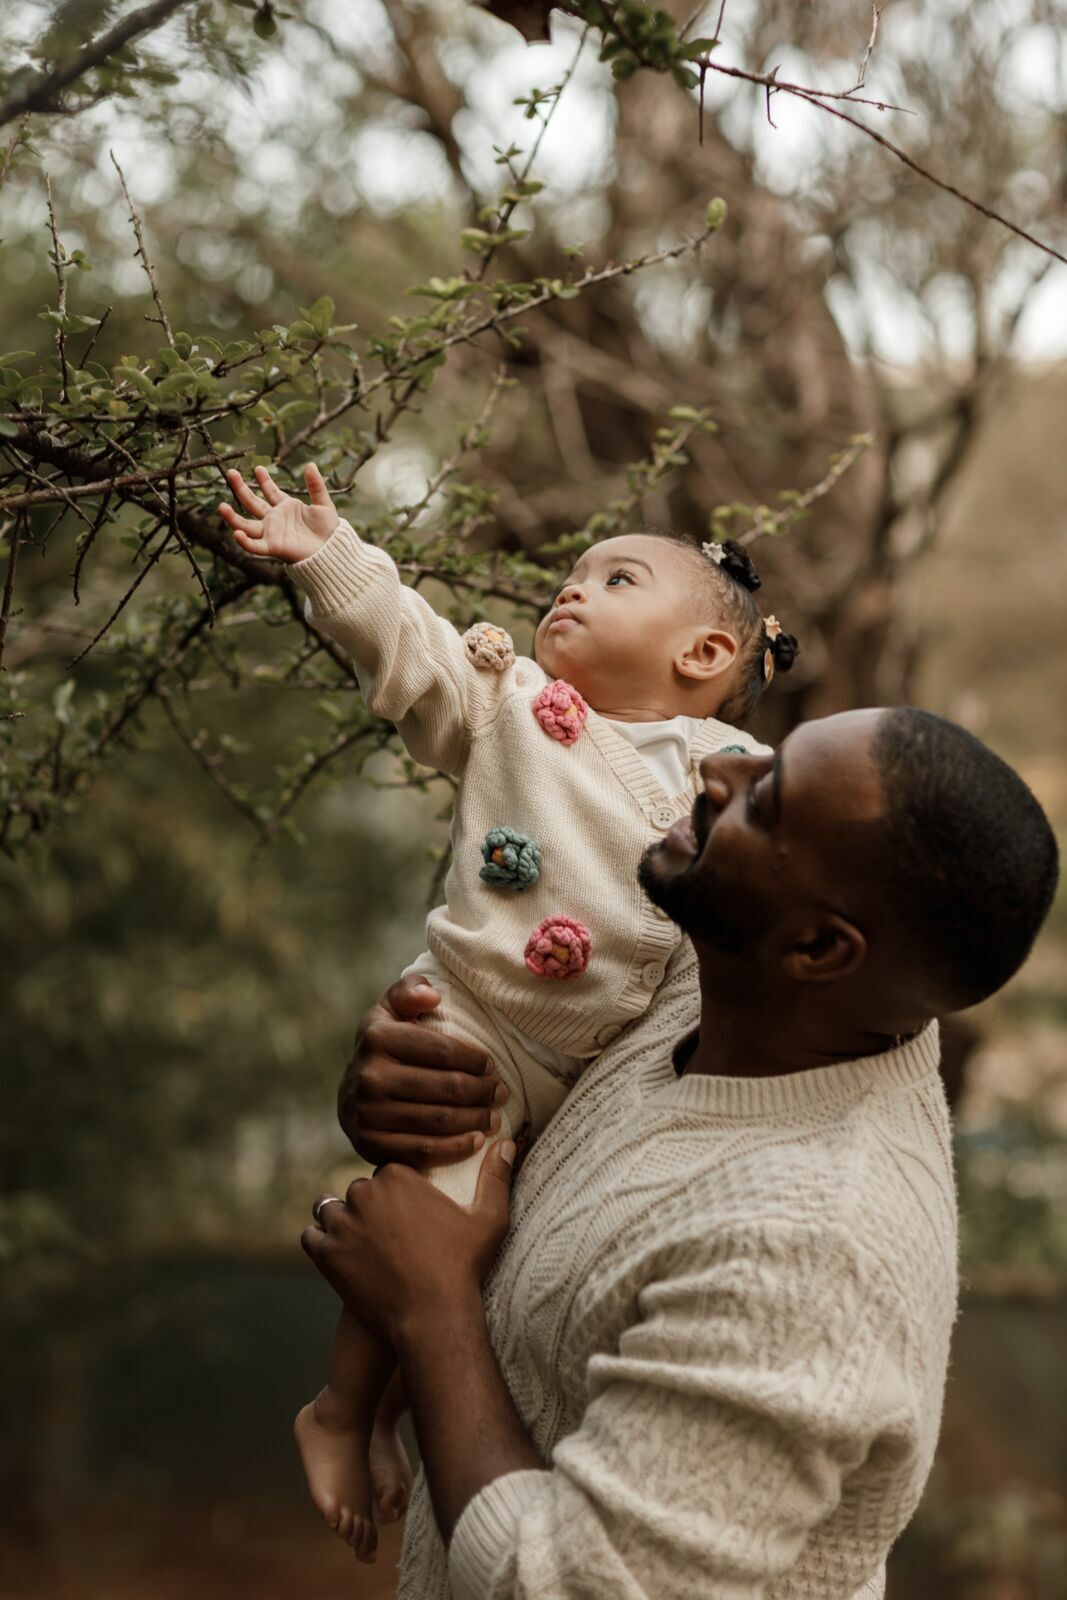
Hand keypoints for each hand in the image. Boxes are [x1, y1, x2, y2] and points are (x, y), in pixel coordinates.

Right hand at [218, 461, 337, 563]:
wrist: (332, 551)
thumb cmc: (329, 530)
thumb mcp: (323, 504)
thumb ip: (316, 486)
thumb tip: (311, 465)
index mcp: (286, 508)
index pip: (270, 491)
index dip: (263, 480)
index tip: (258, 468)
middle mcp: (275, 519)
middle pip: (252, 503)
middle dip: (241, 488)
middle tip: (230, 473)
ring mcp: (272, 533)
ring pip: (246, 524)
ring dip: (232, 517)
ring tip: (221, 506)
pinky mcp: (273, 547)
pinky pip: (254, 546)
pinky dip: (245, 541)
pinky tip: (236, 533)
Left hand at [302, 1142, 515, 1343]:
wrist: (433, 1318)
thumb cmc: (463, 1267)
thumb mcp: (489, 1219)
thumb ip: (496, 1176)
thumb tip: (507, 1143)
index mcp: (399, 1176)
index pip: (388, 1172)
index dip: (396, 1192)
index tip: (407, 1213)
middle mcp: (365, 1192)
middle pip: (359, 1190)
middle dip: (369, 1207)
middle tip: (386, 1234)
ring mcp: (342, 1223)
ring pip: (331, 1209)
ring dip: (341, 1221)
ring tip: (360, 1241)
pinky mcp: (326, 1253)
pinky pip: (312, 1237)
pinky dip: (321, 1243)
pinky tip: (339, 1253)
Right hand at [339, 975, 508, 1166]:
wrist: (349, 1094)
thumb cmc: (384, 1047)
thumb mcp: (390, 1010)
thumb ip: (409, 991)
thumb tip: (432, 997)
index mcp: (376, 1038)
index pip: (441, 1050)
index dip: (473, 1059)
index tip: (491, 1065)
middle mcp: (368, 1076)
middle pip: (444, 1088)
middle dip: (481, 1091)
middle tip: (500, 1093)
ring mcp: (366, 1114)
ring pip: (437, 1120)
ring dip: (475, 1120)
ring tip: (493, 1116)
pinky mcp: (369, 1145)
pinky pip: (422, 1151)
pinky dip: (455, 1149)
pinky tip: (476, 1141)